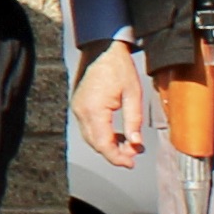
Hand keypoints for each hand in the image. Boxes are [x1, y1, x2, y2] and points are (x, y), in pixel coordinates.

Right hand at [73, 39, 144, 169]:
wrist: (102, 50)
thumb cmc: (118, 68)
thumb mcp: (133, 94)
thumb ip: (133, 121)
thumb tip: (135, 143)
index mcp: (94, 110)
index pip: (103, 144)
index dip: (117, 157)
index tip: (131, 163)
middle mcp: (82, 112)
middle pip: (95, 144)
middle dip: (114, 153)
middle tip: (133, 156)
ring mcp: (78, 109)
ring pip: (91, 138)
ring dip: (108, 146)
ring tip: (128, 146)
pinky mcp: (79, 106)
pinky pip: (89, 128)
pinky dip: (102, 136)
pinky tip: (116, 136)